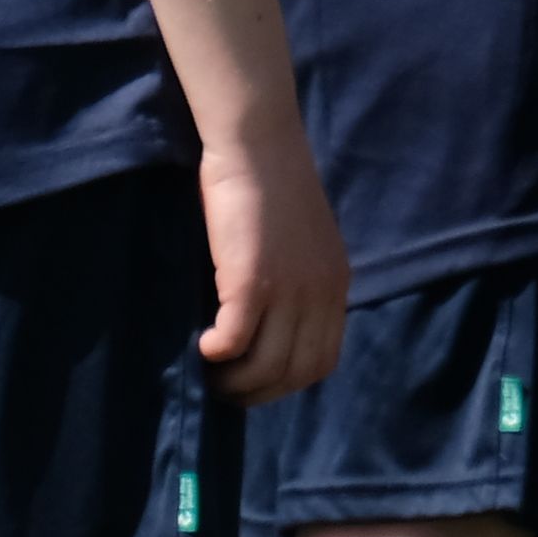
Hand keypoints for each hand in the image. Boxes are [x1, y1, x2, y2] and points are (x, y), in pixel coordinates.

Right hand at [194, 129, 351, 403]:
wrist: (258, 144)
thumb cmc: (268, 187)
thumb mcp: (300, 244)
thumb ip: (296, 283)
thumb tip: (267, 330)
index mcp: (336, 285)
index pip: (322, 361)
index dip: (286, 382)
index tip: (254, 382)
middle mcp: (321, 293)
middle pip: (296, 372)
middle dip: (258, 392)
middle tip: (224, 389)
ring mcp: (290, 289)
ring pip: (266, 365)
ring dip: (234, 381)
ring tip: (209, 372)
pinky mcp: (254, 280)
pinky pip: (236, 340)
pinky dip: (216, 353)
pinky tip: (201, 346)